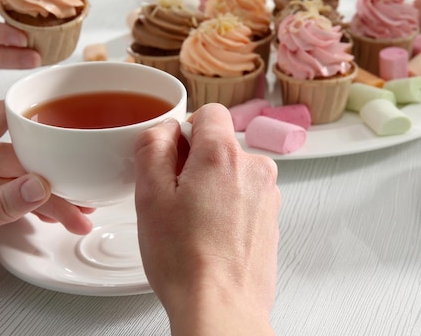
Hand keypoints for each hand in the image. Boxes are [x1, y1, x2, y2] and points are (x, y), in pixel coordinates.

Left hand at [0, 101, 92, 249]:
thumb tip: (39, 187)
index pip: (3, 116)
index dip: (37, 115)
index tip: (69, 119)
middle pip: (24, 158)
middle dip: (56, 183)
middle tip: (81, 202)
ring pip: (23, 180)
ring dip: (52, 199)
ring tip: (76, 217)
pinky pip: (13, 194)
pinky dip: (33, 206)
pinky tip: (52, 217)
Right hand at [135, 103, 278, 335]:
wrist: (222, 306)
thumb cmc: (186, 260)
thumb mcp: (150, 195)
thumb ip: (153, 147)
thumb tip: (164, 129)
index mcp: (224, 155)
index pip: (209, 113)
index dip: (186, 130)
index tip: (174, 155)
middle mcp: (254, 168)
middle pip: (220, 144)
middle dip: (196, 162)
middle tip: (176, 199)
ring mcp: (267, 193)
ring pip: (232, 171)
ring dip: (212, 185)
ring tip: (194, 222)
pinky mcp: (271, 216)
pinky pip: (245, 195)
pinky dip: (228, 205)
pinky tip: (211, 234)